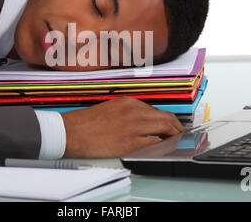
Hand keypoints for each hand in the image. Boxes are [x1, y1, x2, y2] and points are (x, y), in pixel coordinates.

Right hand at [61, 96, 184, 157]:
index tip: (169, 125)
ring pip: (165, 129)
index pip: (156, 110)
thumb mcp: (109, 109)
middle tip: (178, 134)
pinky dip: (163, 145)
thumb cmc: (85, 123)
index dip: (165, 119)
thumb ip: (127, 113)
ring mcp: (134, 126)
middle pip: (166, 117)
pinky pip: (156, 143)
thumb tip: (140, 122)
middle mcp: (134, 111)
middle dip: (175, 127)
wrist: (71, 132)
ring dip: (173, 136)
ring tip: (174, 141)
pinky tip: (163, 148)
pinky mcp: (131, 142)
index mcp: (128, 102)